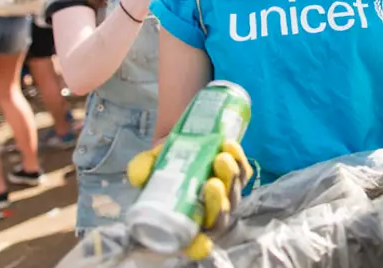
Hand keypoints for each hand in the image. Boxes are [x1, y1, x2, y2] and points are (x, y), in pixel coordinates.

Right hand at [127, 139, 252, 259]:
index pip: (192, 244)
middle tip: (212, 184)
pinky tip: (229, 147)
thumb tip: (139, 177)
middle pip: (218, 220)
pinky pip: (243, 173)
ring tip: (221, 159)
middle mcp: (206, 213)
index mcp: (182, 219)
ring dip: (230, 179)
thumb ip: (141, 170)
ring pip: (233, 196)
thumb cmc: (163, 159)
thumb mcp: (148, 164)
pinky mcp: (238, 176)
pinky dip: (239, 160)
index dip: (198, 247)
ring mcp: (225, 196)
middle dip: (217, 204)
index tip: (202, 243)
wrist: (181, 136)